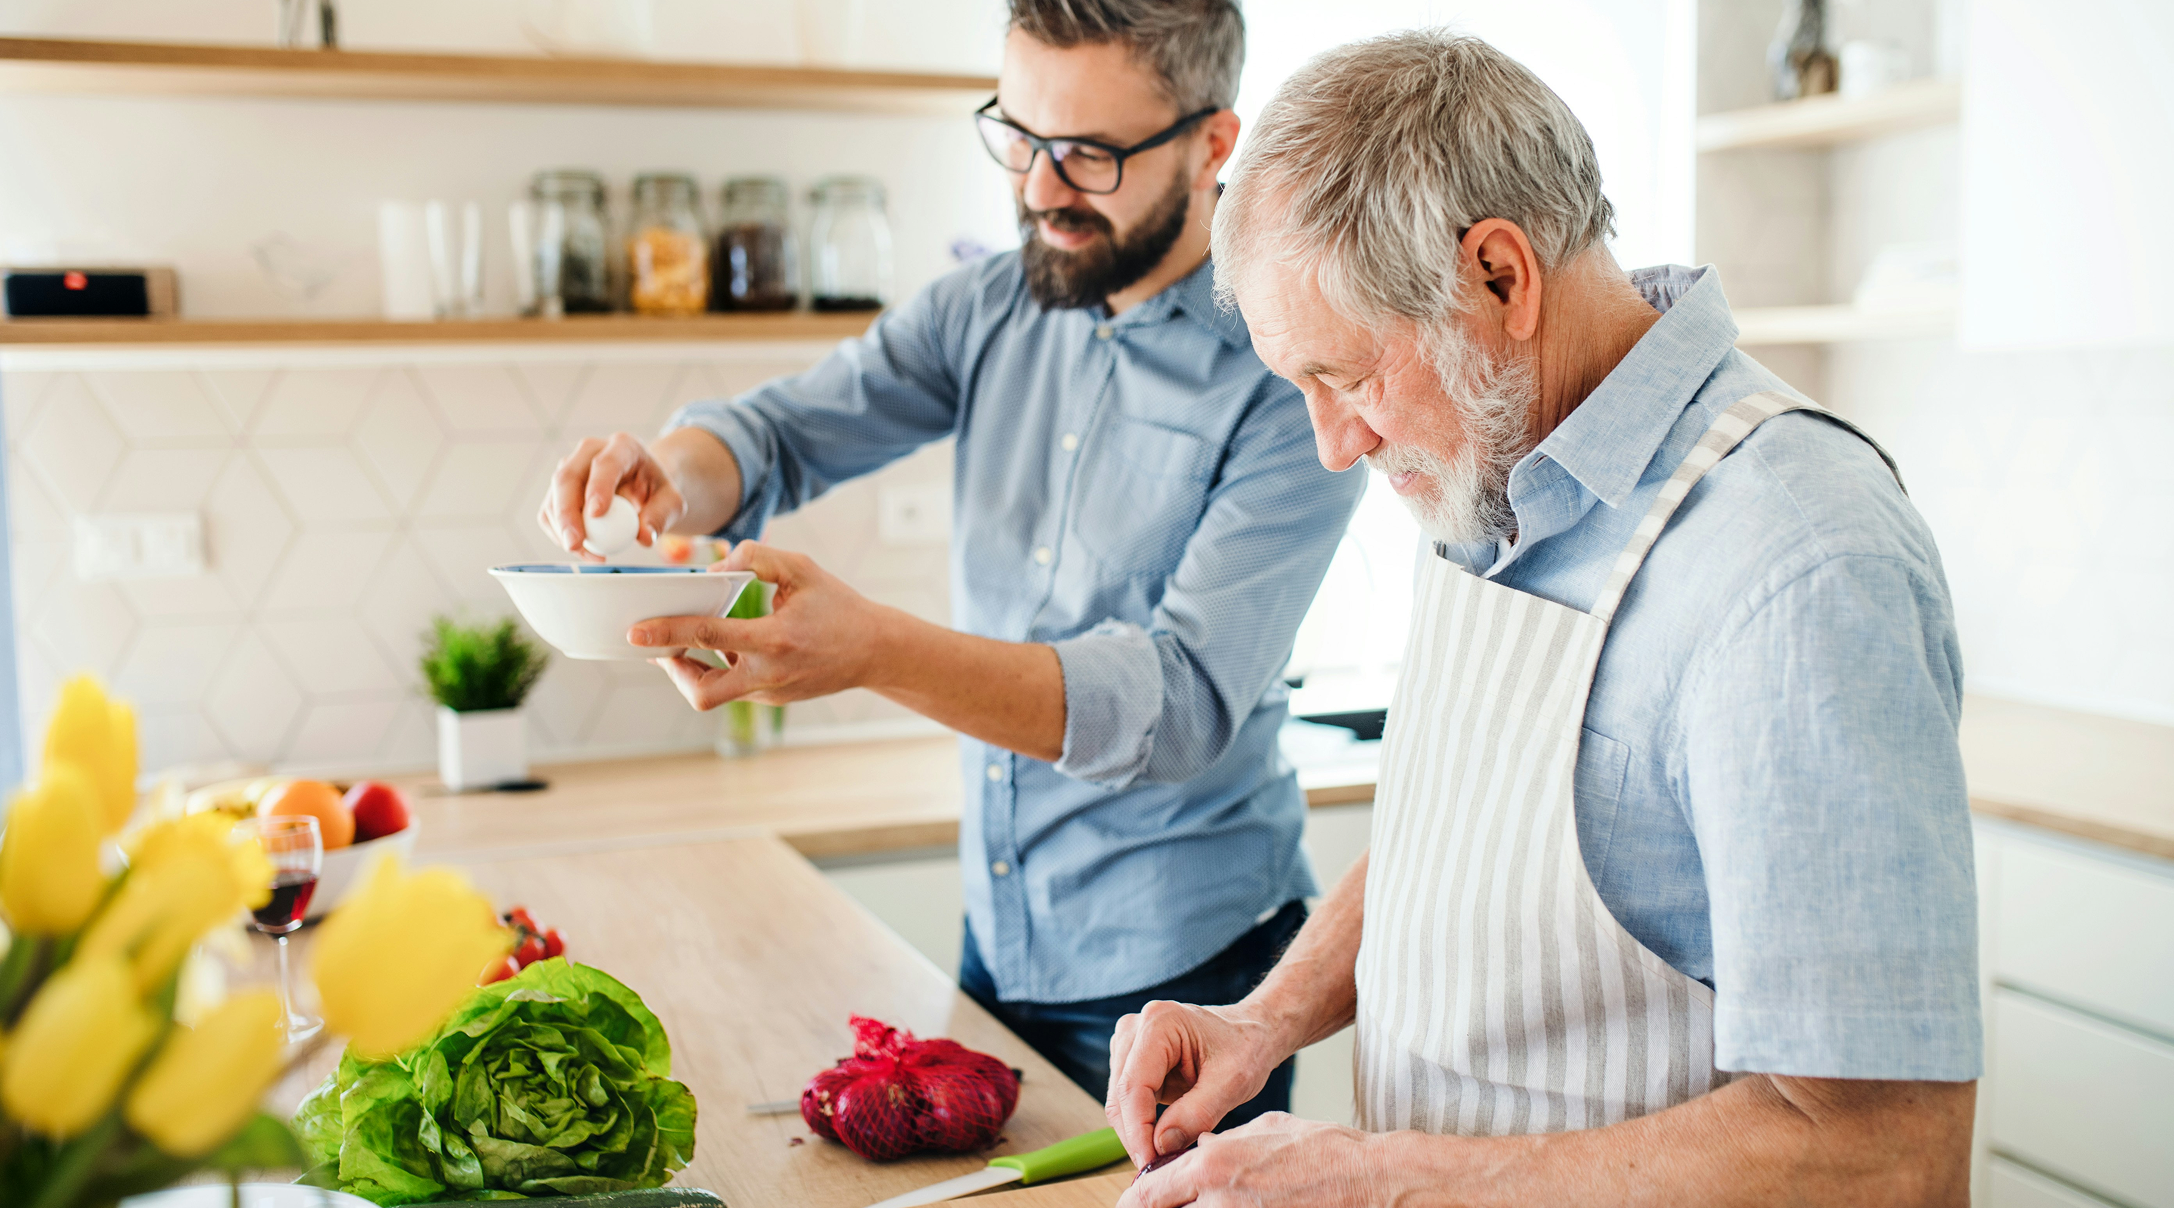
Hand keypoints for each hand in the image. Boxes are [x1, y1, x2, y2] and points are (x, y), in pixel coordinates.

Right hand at [539, 433, 686, 559]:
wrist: (643, 486)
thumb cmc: (657, 492)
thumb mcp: (672, 502)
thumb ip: (661, 516)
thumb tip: (644, 536)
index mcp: (623, 447)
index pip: (606, 463)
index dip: (598, 487)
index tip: (596, 514)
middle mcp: (590, 451)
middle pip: (567, 477)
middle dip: (566, 513)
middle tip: (575, 544)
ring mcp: (570, 468)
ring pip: (553, 498)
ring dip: (564, 531)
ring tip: (593, 556)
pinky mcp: (558, 489)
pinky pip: (549, 514)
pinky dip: (560, 535)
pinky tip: (583, 550)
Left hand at [628, 542, 888, 709]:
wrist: (875, 650)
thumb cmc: (839, 605)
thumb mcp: (803, 569)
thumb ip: (757, 558)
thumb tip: (715, 568)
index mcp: (775, 638)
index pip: (708, 636)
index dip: (668, 632)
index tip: (636, 631)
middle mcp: (770, 673)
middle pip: (702, 691)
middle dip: (671, 671)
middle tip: (656, 647)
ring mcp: (771, 692)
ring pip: (713, 693)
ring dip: (691, 670)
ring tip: (681, 645)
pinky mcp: (773, 700)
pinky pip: (733, 687)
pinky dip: (718, 668)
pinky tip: (720, 648)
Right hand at [1106, 1001, 1293, 1167]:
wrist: (1252, 1033)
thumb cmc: (1246, 1048)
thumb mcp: (1233, 1082)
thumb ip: (1197, 1114)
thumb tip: (1159, 1146)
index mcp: (1159, 1023)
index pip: (1133, 1086)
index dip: (1138, 1131)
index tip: (1150, 1164)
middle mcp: (1135, 1028)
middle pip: (1121, 1096)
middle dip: (1137, 1136)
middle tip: (1160, 1168)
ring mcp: (1130, 1042)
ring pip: (1119, 1102)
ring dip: (1138, 1132)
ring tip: (1166, 1155)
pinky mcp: (1132, 1059)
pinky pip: (1128, 1101)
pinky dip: (1143, 1124)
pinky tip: (1165, 1138)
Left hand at [1117, 1114, 1377, 1207]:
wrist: (1371, 1180)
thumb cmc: (1324, 1150)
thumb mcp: (1265, 1128)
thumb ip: (1224, 1142)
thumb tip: (1200, 1151)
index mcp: (1213, 1167)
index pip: (1148, 1192)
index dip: (1134, 1200)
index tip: (1131, 1202)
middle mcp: (1218, 1202)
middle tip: (1160, 1205)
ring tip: (1198, 1203)